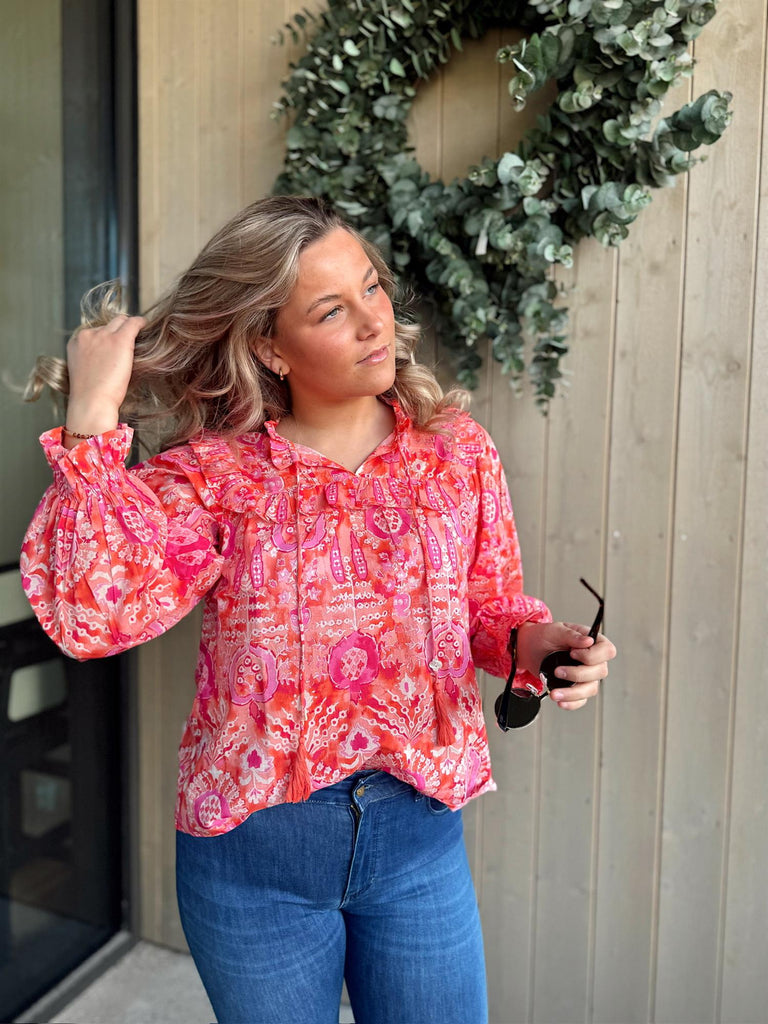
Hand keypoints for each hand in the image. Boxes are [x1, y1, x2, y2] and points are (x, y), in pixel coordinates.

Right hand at [64, 314, 144, 442]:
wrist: (91, 402)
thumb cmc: (91, 396)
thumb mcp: (85, 372)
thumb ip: (93, 360)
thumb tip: (109, 358)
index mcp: (76, 342)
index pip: (95, 330)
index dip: (108, 336)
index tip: (116, 344)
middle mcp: (88, 335)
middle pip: (108, 323)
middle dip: (119, 329)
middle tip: (131, 338)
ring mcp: (104, 335)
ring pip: (121, 321)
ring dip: (130, 327)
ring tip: (140, 333)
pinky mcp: (120, 340)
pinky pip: (134, 323)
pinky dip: (141, 323)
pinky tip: (146, 326)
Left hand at [517, 620, 615, 710]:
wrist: (530, 650)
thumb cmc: (545, 637)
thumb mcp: (556, 630)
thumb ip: (572, 635)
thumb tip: (588, 640)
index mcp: (592, 642)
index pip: (607, 651)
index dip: (593, 655)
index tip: (573, 654)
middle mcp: (593, 660)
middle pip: (600, 672)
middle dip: (578, 674)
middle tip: (558, 671)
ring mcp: (586, 676)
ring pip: (591, 689)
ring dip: (572, 693)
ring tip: (555, 692)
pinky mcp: (577, 688)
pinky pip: (581, 700)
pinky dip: (571, 703)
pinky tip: (560, 700)